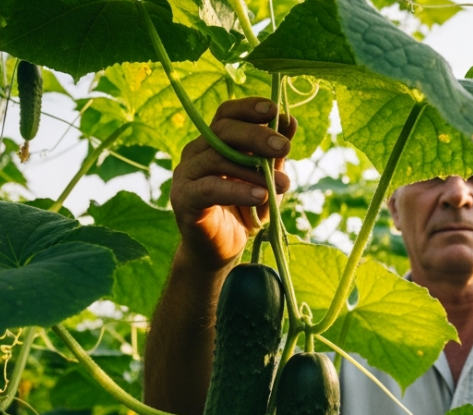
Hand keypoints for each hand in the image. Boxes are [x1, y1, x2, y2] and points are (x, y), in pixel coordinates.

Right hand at [170, 97, 295, 270]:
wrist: (222, 249)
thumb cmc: (246, 210)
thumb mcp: (267, 179)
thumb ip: (275, 152)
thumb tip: (290, 120)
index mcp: (215, 142)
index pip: (226, 114)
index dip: (247, 107)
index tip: (273, 109)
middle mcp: (196, 152)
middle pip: (222, 131)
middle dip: (256, 135)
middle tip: (285, 147)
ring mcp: (186, 174)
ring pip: (217, 159)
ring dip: (255, 170)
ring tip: (284, 184)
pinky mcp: (183, 198)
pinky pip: (209, 188)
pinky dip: (237, 190)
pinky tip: (261, 195)